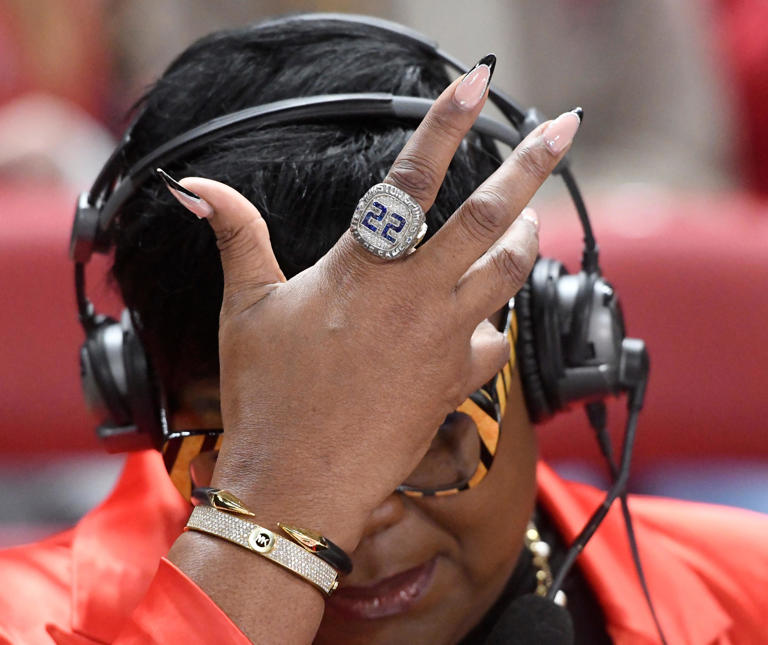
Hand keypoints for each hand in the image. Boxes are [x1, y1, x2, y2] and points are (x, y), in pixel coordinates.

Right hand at [173, 76, 578, 547]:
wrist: (299, 484)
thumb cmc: (268, 396)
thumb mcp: (245, 308)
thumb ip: (236, 236)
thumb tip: (199, 186)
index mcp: (366, 269)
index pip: (413, 177)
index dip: (447, 122)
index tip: (476, 82)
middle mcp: (417, 299)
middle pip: (490, 219)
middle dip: (532, 167)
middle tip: (564, 129)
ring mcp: (443, 342)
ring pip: (509, 275)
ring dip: (525, 237)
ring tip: (529, 216)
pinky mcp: (455, 383)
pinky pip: (495, 344)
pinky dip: (496, 322)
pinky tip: (486, 318)